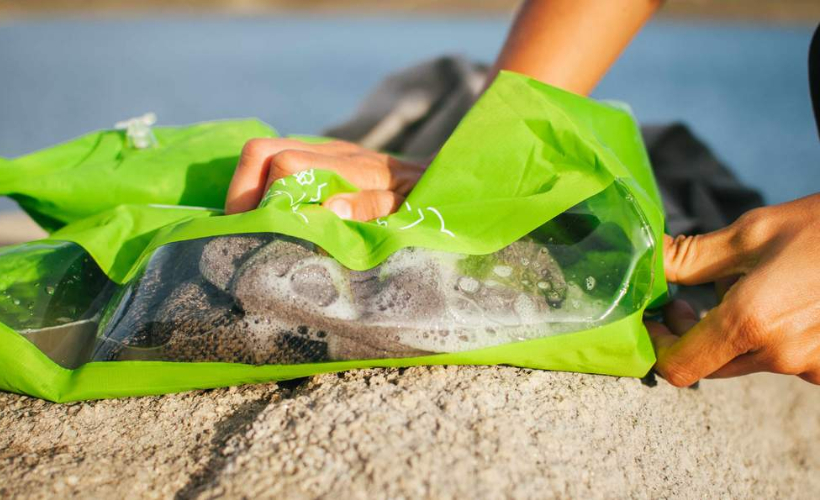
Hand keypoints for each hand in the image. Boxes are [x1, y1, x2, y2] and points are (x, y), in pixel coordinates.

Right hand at [225, 138, 424, 220]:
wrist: (444, 176)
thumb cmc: (426, 199)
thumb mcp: (407, 208)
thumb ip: (370, 207)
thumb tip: (330, 208)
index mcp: (349, 166)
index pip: (285, 165)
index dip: (264, 198)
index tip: (259, 233)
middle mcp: (329, 152)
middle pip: (260, 151)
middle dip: (241, 191)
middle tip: (243, 229)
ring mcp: (322, 152)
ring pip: (262, 154)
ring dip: (248, 190)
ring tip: (251, 225)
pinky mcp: (322, 159)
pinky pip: (277, 162)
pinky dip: (261, 188)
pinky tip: (269, 216)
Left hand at [647, 194, 819, 386]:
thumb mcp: (749, 234)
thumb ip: (689, 258)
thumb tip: (646, 261)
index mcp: (749, 323)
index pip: (678, 367)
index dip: (658, 345)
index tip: (659, 319)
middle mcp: (780, 356)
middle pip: (710, 364)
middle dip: (694, 334)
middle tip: (693, 299)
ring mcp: (812, 367)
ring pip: (747, 360)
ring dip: (735, 333)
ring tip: (753, 288)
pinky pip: (784, 358)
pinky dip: (772, 335)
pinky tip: (787, 300)